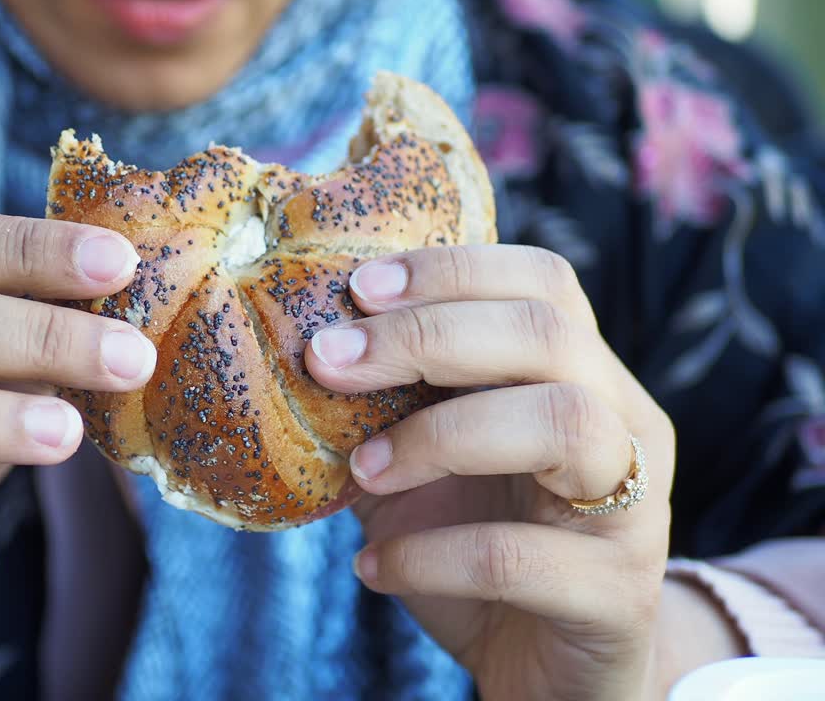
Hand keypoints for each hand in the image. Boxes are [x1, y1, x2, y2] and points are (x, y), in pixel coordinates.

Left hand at [306, 245, 674, 700]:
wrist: (550, 673)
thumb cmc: (481, 550)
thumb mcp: (428, 466)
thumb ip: (387, 410)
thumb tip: (300, 353)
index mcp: (585, 378)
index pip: (543, 283)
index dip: (452, 272)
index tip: (357, 287)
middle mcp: (625, 426)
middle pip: (548, 334)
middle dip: (425, 337)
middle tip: (328, 360)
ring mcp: (633, 509)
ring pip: (562, 423)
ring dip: (438, 436)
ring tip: (361, 469)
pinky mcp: (615, 596)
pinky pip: (518, 558)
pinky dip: (428, 555)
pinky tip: (373, 567)